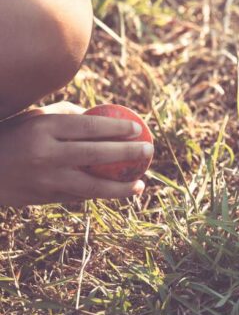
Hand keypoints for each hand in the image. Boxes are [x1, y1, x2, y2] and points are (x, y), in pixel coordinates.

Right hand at [0, 102, 151, 206]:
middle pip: (96, 155)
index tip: (138, 129)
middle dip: (128, 154)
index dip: (118, 128)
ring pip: (91, 187)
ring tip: (140, 185)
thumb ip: (67, 115)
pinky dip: (97, 195)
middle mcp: (44, 154)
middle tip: (149, 151)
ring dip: (119, 188)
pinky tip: (116, 193)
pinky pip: (77, 197)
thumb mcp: (34, 118)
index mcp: (43, 128)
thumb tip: (103, 116)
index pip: (90, 127)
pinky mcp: (41, 199)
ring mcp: (43, 180)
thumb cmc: (12, 134)